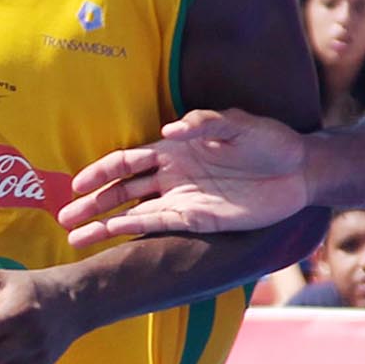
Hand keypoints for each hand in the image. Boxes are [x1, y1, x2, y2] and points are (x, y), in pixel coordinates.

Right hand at [60, 108, 314, 247]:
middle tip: (64, 218)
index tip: (76, 185)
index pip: (127, 160)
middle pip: (122, 190)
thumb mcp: (240, 124)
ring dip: (104, 224)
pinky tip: (112, 238)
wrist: (300, 171)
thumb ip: (204, 125)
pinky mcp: (197, 218)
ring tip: (76, 239)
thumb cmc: (271, 142)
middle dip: (92, 203)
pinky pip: (157, 226)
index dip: (101, 171)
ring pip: (132, 212)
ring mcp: (181, 198)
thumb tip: (167, 131)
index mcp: (175, 148)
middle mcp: (172, 175)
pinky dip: (132, 232)